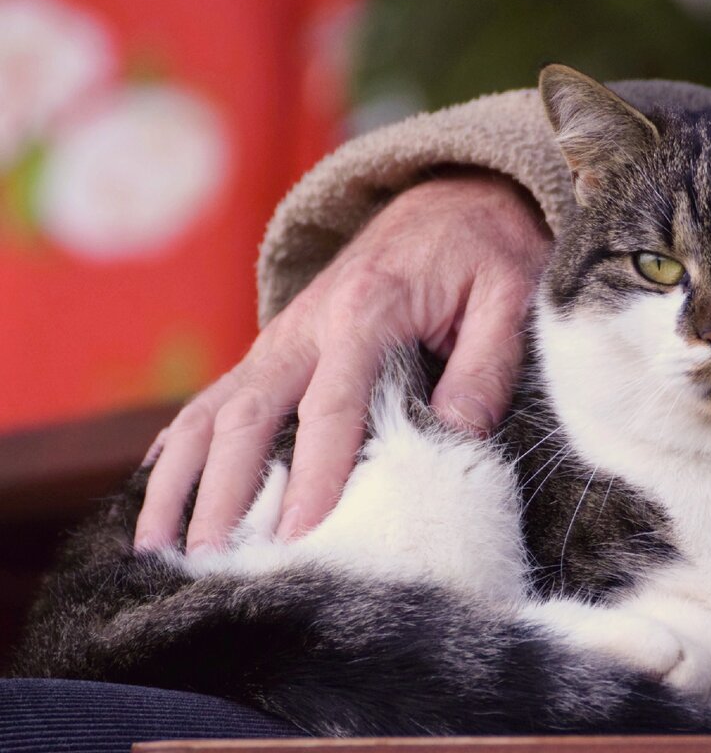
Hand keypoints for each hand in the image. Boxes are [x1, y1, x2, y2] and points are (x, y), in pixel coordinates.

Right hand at [134, 170, 550, 553]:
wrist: (454, 196)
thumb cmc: (486, 251)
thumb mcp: (510, 298)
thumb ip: (485, 367)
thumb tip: (454, 438)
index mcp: (367, 310)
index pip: (332, 408)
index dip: (313, 477)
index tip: (297, 541)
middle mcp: (308, 324)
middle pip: (248, 415)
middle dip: (224, 492)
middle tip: (210, 562)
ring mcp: (284, 336)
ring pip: (213, 410)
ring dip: (179, 478)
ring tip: (152, 545)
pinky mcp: (278, 347)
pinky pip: (216, 398)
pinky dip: (182, 446)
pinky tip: (159, 491)